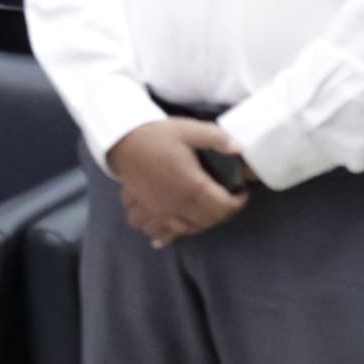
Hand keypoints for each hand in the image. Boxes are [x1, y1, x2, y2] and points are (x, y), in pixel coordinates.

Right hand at [110, 117, 249, 243]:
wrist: (122, 140)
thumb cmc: (158, 135)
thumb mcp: (189, 130)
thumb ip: (217, 138)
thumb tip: (239, 149)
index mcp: (193, 186)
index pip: (224, 207)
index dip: (239, 202)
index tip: (242, 191)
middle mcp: (177, 204)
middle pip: (208, 221)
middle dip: (222, 212)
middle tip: (225, 198)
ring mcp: (159, 211)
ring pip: (184, 230)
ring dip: (197, 224)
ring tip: (201, 212)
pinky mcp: (145, 211)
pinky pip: (155, 230)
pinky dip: (164, 234)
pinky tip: (167, 232)